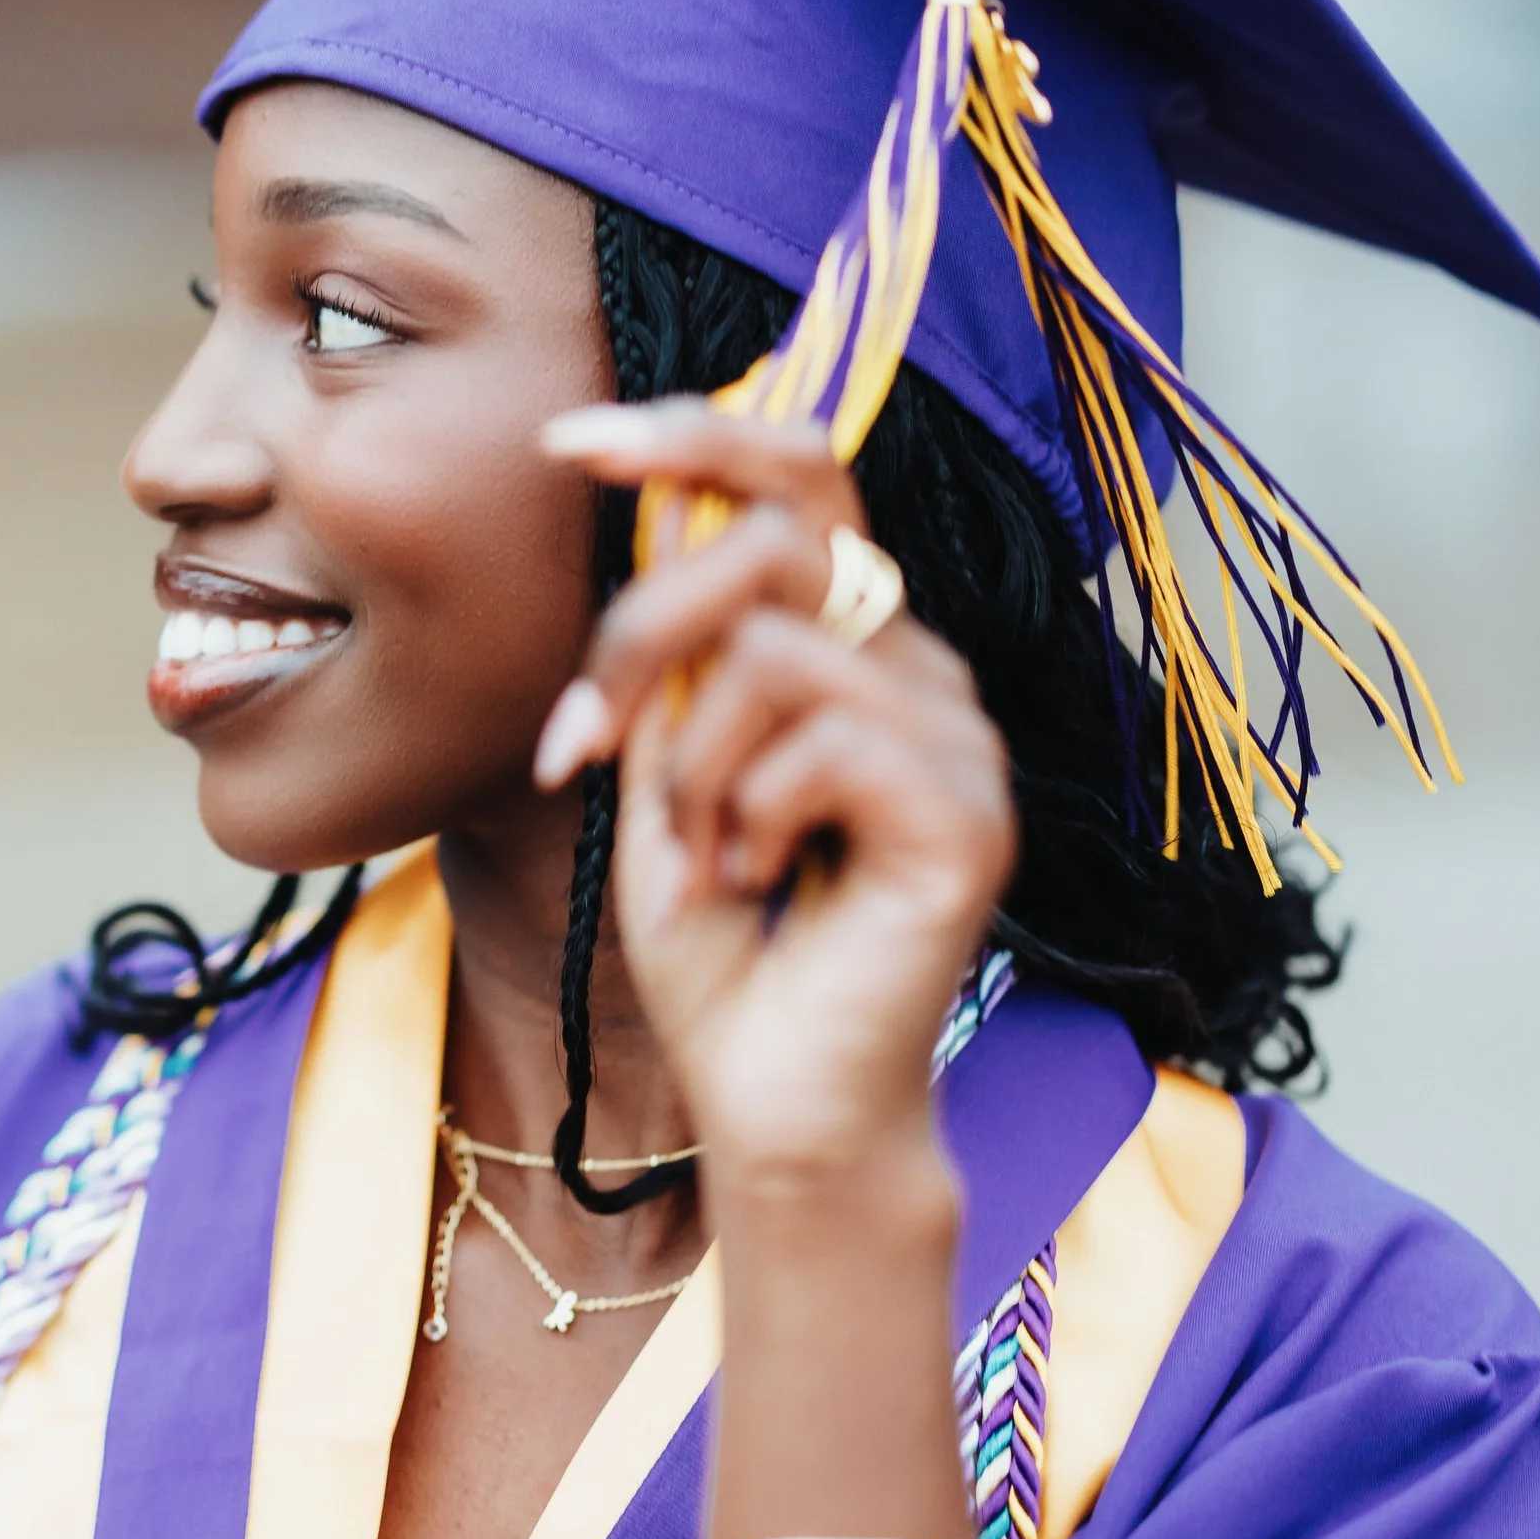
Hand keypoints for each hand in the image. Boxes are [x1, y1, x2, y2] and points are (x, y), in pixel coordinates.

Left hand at [535, 405, 1015, 1210]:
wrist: (776, 1103)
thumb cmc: (720, 944)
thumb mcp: (663, 766)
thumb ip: (672, 652)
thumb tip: (651, 513)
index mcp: (855, 644)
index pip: (804, 480)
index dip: (697, 435)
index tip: (571, 442)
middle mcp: (920, 670)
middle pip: (777, 540)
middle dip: (642, 630)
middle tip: (580, 744)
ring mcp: (957, 739)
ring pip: (779, 650)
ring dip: (689, 762)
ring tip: (698, 854)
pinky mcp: (968, 815)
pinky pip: (824, 739)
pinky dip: (746, 811)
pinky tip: (755, 881)